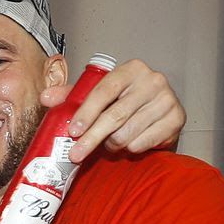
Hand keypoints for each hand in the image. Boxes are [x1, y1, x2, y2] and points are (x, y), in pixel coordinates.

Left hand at [45, 57, 185, 161]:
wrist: (158, 110)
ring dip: (112, 144)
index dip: (86, 112)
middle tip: (75, 154)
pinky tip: (128, 143)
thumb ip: (72, 96)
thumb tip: (45, 97)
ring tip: (109, 143)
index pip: (104, 91)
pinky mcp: (177, 118)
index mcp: (131, 69)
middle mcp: (152, 80)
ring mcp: (167, 99)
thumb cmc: (123, 101)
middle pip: (115, 115)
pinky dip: (130, 148)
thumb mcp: (98, 94)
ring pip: (128, 132)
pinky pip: (143, 142)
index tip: (73, 131)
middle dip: (92, 138)